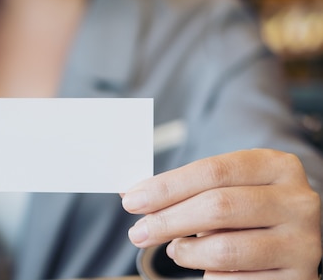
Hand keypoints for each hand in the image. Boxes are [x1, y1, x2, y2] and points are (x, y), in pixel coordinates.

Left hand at [121, 149, 321, 279]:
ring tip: (174, 250)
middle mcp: (297, 201)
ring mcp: (303, 242)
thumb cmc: (246, 209)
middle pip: (217, 207)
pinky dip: (209, 276)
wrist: (291, 240)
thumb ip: (183, 188)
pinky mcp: (299, 278)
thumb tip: (130, 193)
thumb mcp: (224, 187)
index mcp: (276, 166)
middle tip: (137, 232)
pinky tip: (204, 268)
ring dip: (186, 252)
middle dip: (167, 220)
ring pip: (226, 249)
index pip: (212, 171)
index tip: (131, 200)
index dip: (167, 187)